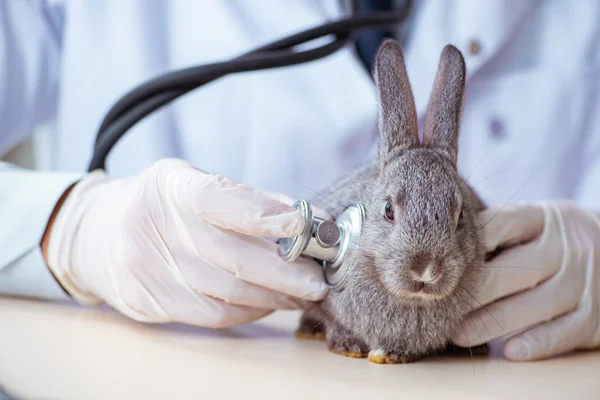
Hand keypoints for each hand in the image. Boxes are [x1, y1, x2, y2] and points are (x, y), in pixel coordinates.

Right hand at [43, 158, 328, 327]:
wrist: (97, 233)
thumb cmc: (161, 205)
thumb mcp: (192, 183)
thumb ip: (243, 199)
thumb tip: (303, 218)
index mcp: (170, 186)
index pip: (220, 200)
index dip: (266, 214)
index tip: (306, 224)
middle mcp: (153, 225)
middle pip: (232, 257)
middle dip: (285, 272)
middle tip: (318, 279)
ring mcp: (146, 267)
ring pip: (227, 292)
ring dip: (274, 297)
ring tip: (301, 294)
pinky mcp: (148, 301)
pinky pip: (212, 314)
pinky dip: (249, 311)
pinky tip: (269, 303)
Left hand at [451, 200, 599, 359]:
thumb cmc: (549, 238)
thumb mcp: (531, 221)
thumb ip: (495, 229)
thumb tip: (439, 248)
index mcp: (543, 219)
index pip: (502, 225)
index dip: (469, 244)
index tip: (437, 263)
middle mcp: (564, 249)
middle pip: (514, 270)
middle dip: (474, 292)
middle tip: (439, 306)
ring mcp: (581, 282)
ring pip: (534, 305)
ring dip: (492, 323)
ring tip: (457, 334)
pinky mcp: (593, 315)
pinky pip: (564, 332)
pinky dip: (537, 343)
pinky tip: (509, 351)